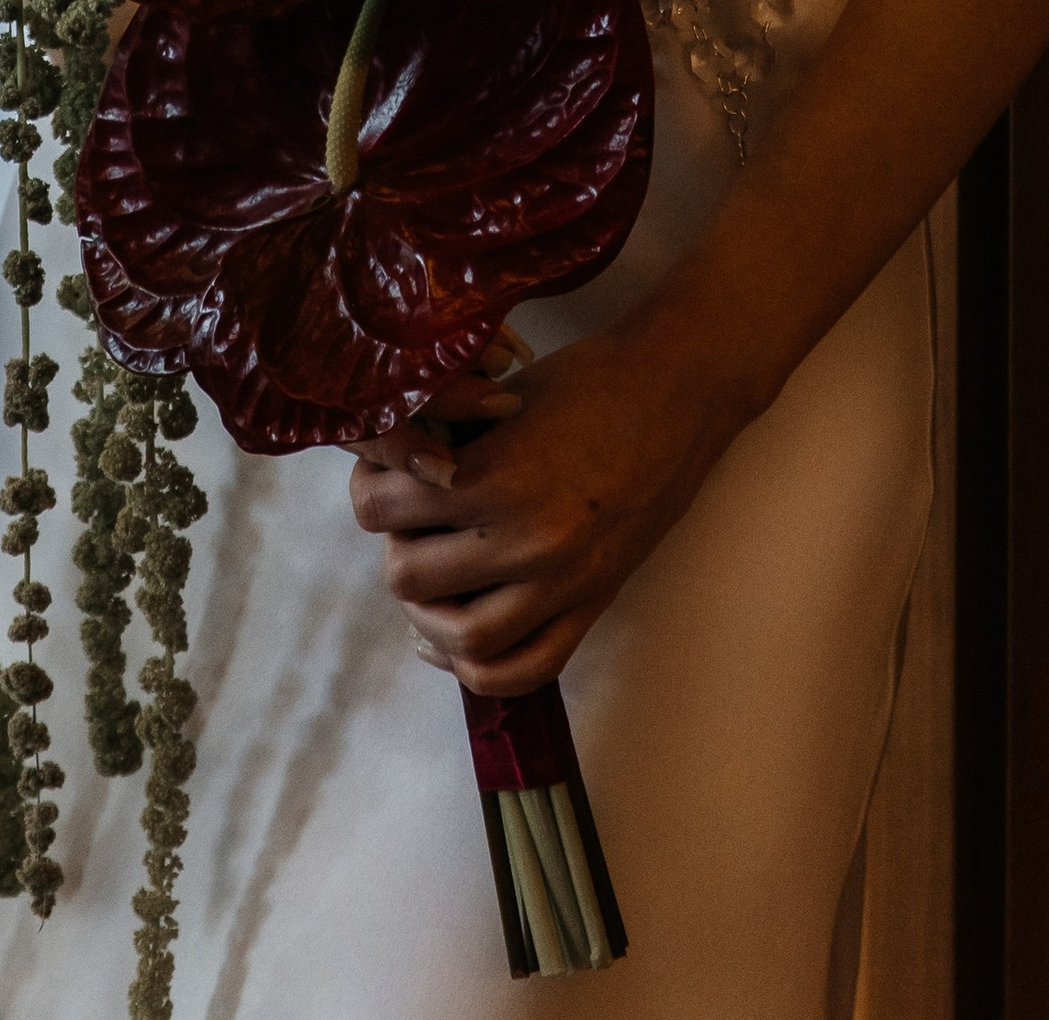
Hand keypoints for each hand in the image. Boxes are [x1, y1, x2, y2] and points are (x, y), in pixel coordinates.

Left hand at [345, 310, 746, 695]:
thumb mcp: (501, 401)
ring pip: (460, 637)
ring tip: (429, 584)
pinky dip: (477, 667)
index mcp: (496, 476)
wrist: (678, 392)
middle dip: (396, 547)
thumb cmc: (588, 379)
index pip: (383, 509)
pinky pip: (523, 668)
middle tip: (409, 525)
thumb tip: (394, 482)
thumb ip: (447, 448)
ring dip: (427, 615)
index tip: (380, 481)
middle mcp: (526, 540)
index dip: (370, 491)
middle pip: (409, 575)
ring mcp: (563, 582)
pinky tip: (454, 642)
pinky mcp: (592, 604)